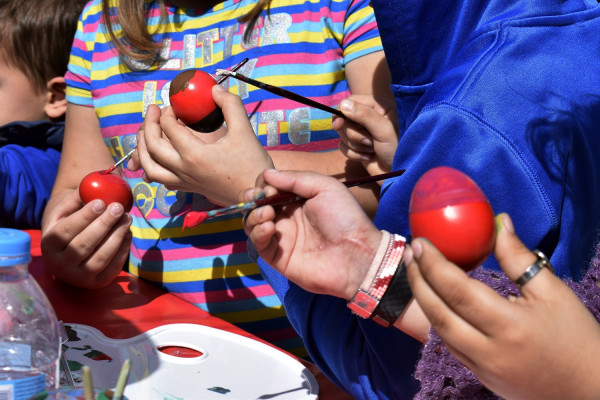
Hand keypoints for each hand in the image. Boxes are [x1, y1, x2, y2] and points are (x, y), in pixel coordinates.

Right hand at [40, 189, 131, 288]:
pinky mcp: (96, 283)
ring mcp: (78, 277)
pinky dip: (123, 249)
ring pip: (100, 258)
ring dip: (117, 236)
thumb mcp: (66, 207)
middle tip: (119, 207)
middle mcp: (59, 265)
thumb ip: (78, 198)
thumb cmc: (70, 220)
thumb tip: (96, 188)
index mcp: (48, 244)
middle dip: (104, 224)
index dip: (84, 217)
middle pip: (83, 245)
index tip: (101, 202)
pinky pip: (112, 267)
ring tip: (127, 218)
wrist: (70, 246)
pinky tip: (128, 233)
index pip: (65, 231)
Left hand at [128, 85, 273, 205]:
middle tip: (153, 111)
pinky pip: (161, 180)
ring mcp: (184, 182)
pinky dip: (153, 167)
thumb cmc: (252, 165)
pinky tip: (158, 157)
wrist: (258, 195)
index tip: (174, 105)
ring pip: (150, 168)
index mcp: (195, 155)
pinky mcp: (189, 188)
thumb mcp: (244, 130)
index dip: (167, 112)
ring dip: (142, 149)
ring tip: (144, 133)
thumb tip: (214, 90)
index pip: (169, 128)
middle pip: (151, 146)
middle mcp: (184, 170)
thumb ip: (230, 105)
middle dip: (148, 125)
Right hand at [241, 169, 381, 298]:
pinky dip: (258, 233)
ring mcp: (281, 237)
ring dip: (253, 214)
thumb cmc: (346, 218)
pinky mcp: (278, 257)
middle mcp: (286, 217)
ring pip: (252, 223)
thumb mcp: (325, 187)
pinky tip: (270, 227)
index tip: (270, 187)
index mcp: (297, 199)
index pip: (269, 187)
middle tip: (259, 197)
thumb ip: (295, 178)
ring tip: (268, 213)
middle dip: (251, 197)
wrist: (356, 254)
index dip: (264, 184)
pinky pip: (258, 244)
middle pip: (255, 204)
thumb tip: (267, 174)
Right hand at [332, 95, 397, 175]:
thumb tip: (343, 105)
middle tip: (369, 141)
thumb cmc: (396, 149)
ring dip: (356, 145)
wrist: (398, 173)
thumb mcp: (383, 130)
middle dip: (354, 134)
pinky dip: (354, 154)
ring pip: (343, 134)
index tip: (338, 124)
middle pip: (344, 119)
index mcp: (378, 106)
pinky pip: (343, 147)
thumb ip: (364, 115)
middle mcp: (368, 116)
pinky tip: (368, 157)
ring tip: (372, 150)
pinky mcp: (356, 146)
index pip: (351, 101)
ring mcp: (362, 132)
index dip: (342, 112)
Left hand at [404, 213, 599, 399]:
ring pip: (440, 331)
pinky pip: (450, 346)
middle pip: (439, 312)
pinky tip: (436, 301)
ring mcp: (482, 368)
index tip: (420, 242)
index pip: (458, 291)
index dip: (433, 264)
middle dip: (418, 280)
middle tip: (410, 253)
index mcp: (509, 327)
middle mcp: (489, 351)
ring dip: (424, 300)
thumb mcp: (553, 292)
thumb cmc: (577, 337)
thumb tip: (498, 223)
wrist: (590, 390)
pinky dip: (439, 321)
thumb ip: (519, 258)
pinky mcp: (481, 377)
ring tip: (417, 272)